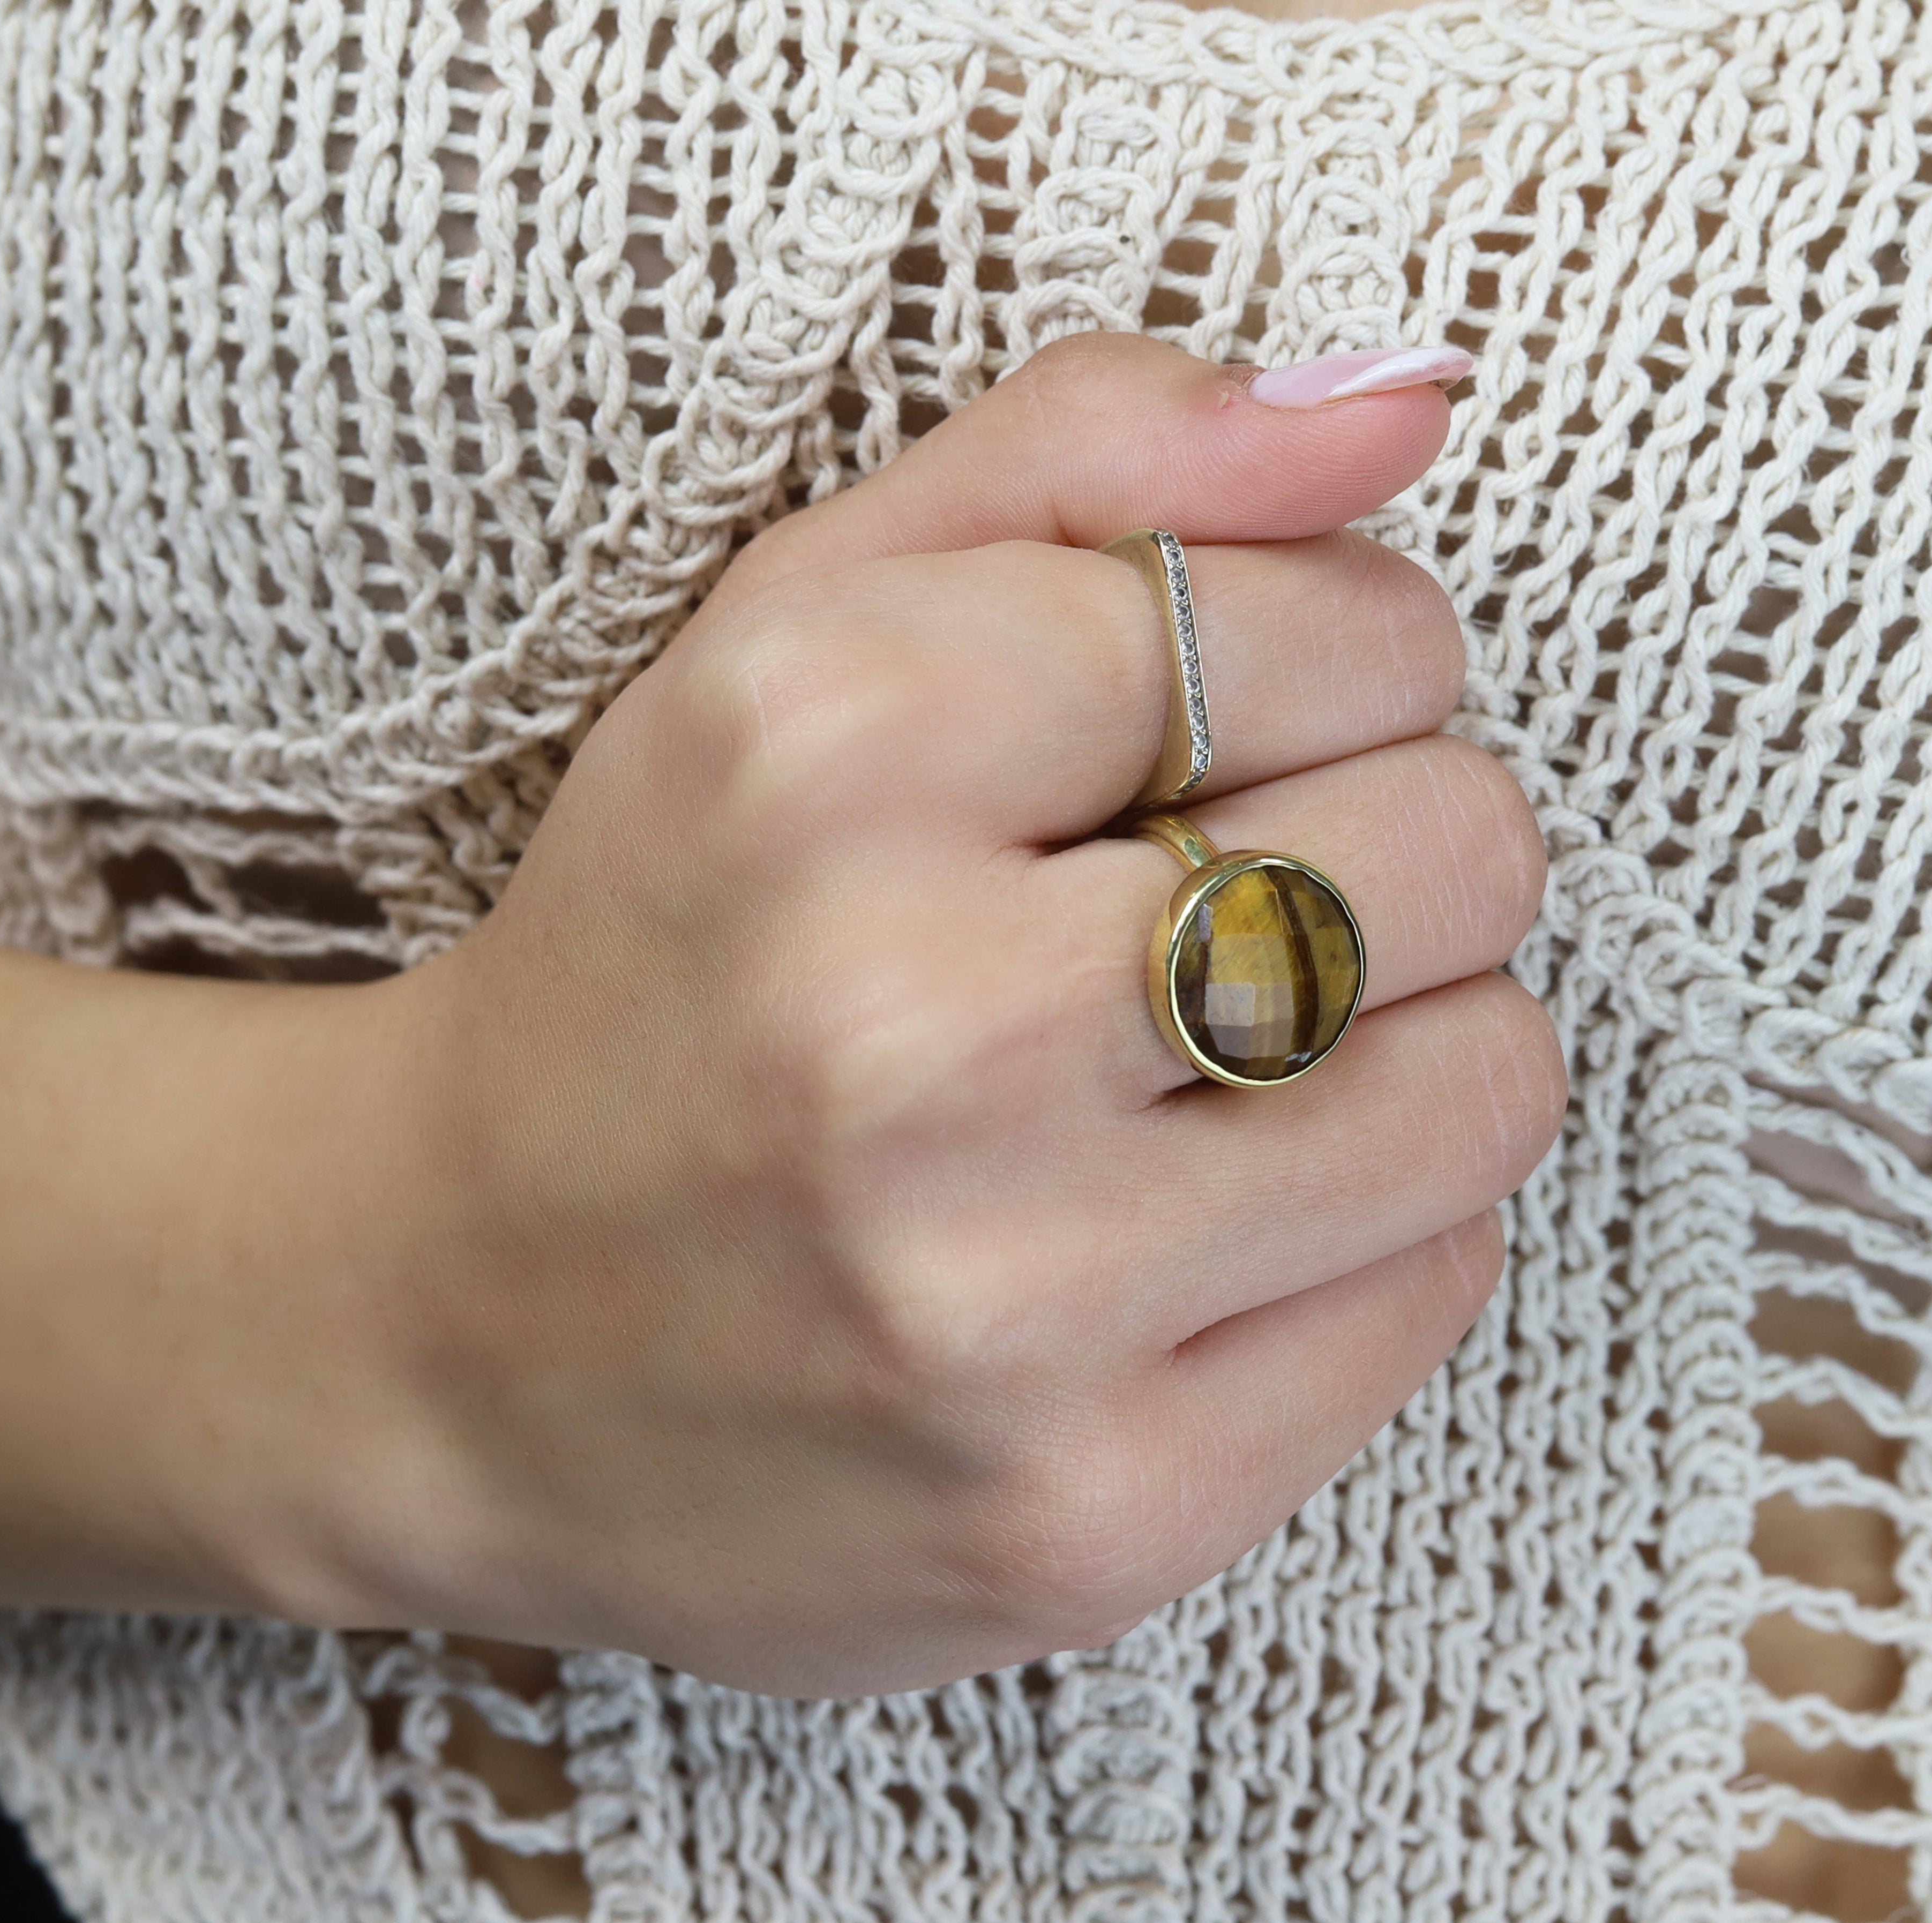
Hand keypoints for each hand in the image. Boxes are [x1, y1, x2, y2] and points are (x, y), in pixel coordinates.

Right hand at [296, 335, 1563, 1696]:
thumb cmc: (678, 944)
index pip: (1338, 622)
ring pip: (1490, 1079)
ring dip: (1407, 1045)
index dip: (1328, 661)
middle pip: (1457, 845)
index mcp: (824, 746)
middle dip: (1384, 843)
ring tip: (1225, 1067)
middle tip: (1218, 903)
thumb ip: (1103, 456)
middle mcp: (908, 1034)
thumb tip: (1410, 397)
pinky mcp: (1091, 1517)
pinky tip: (1193, 1228)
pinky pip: (1435, 1290)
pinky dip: (1363, 1234)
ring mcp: (1004, 1307)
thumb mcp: (809, 624)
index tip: (1210, 735)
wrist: (441, 1330)